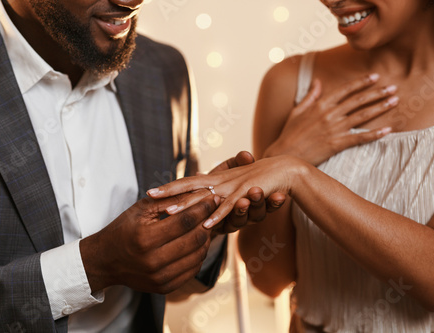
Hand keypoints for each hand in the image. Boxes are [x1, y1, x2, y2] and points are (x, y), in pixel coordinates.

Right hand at [80, 194, 217, 293]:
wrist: (106, 260)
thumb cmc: (125, 229)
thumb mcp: (142, 209)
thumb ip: (169, 200)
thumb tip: (198, 192)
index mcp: (145, 238)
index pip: (184, 222)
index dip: (201, 208)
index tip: (211, 198)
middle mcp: (152, 261)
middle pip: (194, 239)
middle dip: (207, 222)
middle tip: (212, 210)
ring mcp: (159, 277)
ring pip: (197, 256)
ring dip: (206, 238)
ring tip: (205, 225)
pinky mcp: (164, 288)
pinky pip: (192, 270)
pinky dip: (199, 254)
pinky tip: (197, 242)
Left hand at [148, 155, 301, 229]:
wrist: (284, 171)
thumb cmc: (258, 179)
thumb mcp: (235, 190)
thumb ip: (220, 197)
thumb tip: (204, 200)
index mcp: (216, 179)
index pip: (187, 183)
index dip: (169, 187)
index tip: (149, 193)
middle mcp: (220, 182)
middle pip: (190, 188)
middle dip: (169, 193)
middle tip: (150, 197)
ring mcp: (232, 188)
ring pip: (205, 198)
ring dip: (187, 205)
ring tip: (169, 211)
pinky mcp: (246, 196)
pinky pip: (230, 208)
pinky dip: (218, 216)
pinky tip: (205, 225)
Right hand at [265, 74, 397, 164]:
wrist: (284, 155)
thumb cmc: (289, 134)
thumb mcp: (297, 111)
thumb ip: (310, 96)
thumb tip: (318, 81)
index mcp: (320, 105)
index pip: (345, 90)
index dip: (361, 82)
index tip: (375, 77)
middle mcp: (329, 114)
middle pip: (358, 101)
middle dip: (377, 92)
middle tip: (393, 87)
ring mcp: (334, 129)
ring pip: (362, 116)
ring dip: (380, 107)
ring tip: (394, 101)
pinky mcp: (337, 144)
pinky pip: (360, 137)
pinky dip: (375, 134)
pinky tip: (388, 130)